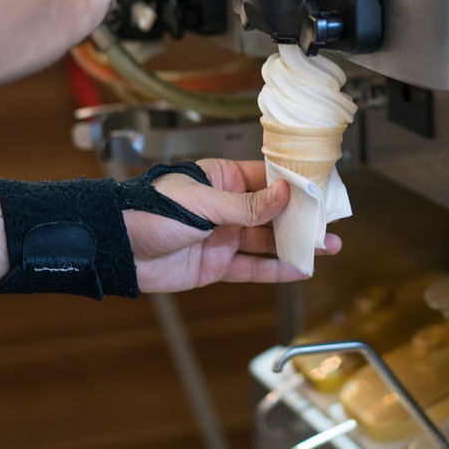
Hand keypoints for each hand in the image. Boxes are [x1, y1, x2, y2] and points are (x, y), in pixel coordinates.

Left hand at [123, 159, 342, 292]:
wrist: (116, 248)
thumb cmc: (148, 212)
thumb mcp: (201, 205)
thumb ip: (246, 205)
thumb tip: (284, 194)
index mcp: (221, 179)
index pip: (267, 179)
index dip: (295, 185)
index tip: (321, 189)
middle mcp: (225, 207)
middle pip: (272, 212)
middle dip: (302, 218)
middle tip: (332, 222)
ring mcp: (222, 237)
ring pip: (267, 240)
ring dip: (296, 245)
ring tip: (327, 247)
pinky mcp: (216, 265)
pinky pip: (252, 267)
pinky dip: (275, 269)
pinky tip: (298, 269)